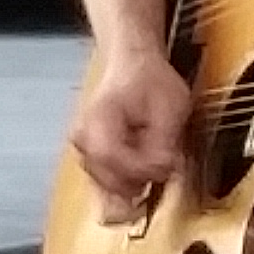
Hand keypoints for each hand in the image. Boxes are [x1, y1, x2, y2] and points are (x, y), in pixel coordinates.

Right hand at [66, 47, 196, 227]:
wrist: (134, 66)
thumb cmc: (150, 81)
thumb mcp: (170, 105)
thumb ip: (164, 140)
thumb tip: (162, 169)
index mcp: (98, 118)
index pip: (110, 156)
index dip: (140, 168)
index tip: (166, 164)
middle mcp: (83, 138)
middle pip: (108, 178)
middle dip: (141, 179)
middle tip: (166, 163)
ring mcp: (84, 151)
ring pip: (108, 186)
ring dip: (136, 182)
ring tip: (157, 159)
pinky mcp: (92, 159)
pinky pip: (108, 183)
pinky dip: (129, 182)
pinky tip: (146, 170)